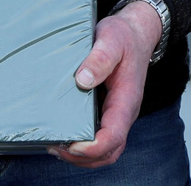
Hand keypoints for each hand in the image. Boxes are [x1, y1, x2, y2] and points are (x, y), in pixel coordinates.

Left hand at [50, 0, 162, 167]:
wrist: (135, 33)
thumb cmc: (124, 37)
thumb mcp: (111, 38)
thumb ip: (100, 58)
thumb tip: (83, 80)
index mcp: (126, 99)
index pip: (114, 136)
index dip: (93, 147)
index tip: (72, 144)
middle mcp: (123, 113)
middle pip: (109, 152)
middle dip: (83, 157)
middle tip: (55, 147)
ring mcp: (116, 115)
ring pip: (105, 151)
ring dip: (81, 156)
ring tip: (55, 146)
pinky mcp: (108, 112)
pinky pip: (100, 140)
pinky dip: (83, 147)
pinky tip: (64, 138)